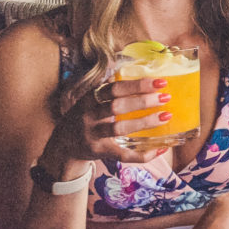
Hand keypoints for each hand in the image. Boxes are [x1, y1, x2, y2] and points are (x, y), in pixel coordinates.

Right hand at [41, 77, 172, 175]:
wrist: (63, 146)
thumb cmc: (86, 117)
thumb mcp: (91, 100)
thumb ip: (111, 90)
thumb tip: (142, 74)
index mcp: (90, 99)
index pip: (114, 88)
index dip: (137, 84)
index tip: (160, 81)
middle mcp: (89, 116)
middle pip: (116, 106)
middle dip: (142, 101)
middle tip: (165, 97)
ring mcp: (93, 135)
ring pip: (119, 128)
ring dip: (144, 122)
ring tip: (165, 116)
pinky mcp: (98, 152)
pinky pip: (123, 154)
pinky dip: (143, 154)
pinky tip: (160, 149)